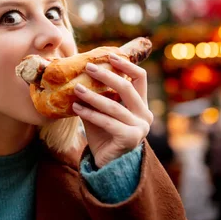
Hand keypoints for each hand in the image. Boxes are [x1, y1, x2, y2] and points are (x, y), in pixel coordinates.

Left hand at [72, 53, 152, 168]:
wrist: (107, 164)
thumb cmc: (103, 135)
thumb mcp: (101, 111)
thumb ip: (99, 94)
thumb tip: (80, 72)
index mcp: (141, 105)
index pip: (140, 78)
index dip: (126, 64)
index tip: (109, 55)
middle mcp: (144, 115)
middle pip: (127, 88)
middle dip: (107, 75)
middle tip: (88, 67)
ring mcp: (139, 127)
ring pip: (114, 105)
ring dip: (92, 96)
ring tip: (76, 88)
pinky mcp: (129, 138)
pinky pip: (106, 121)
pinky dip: (90, 113)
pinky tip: (76, 107)